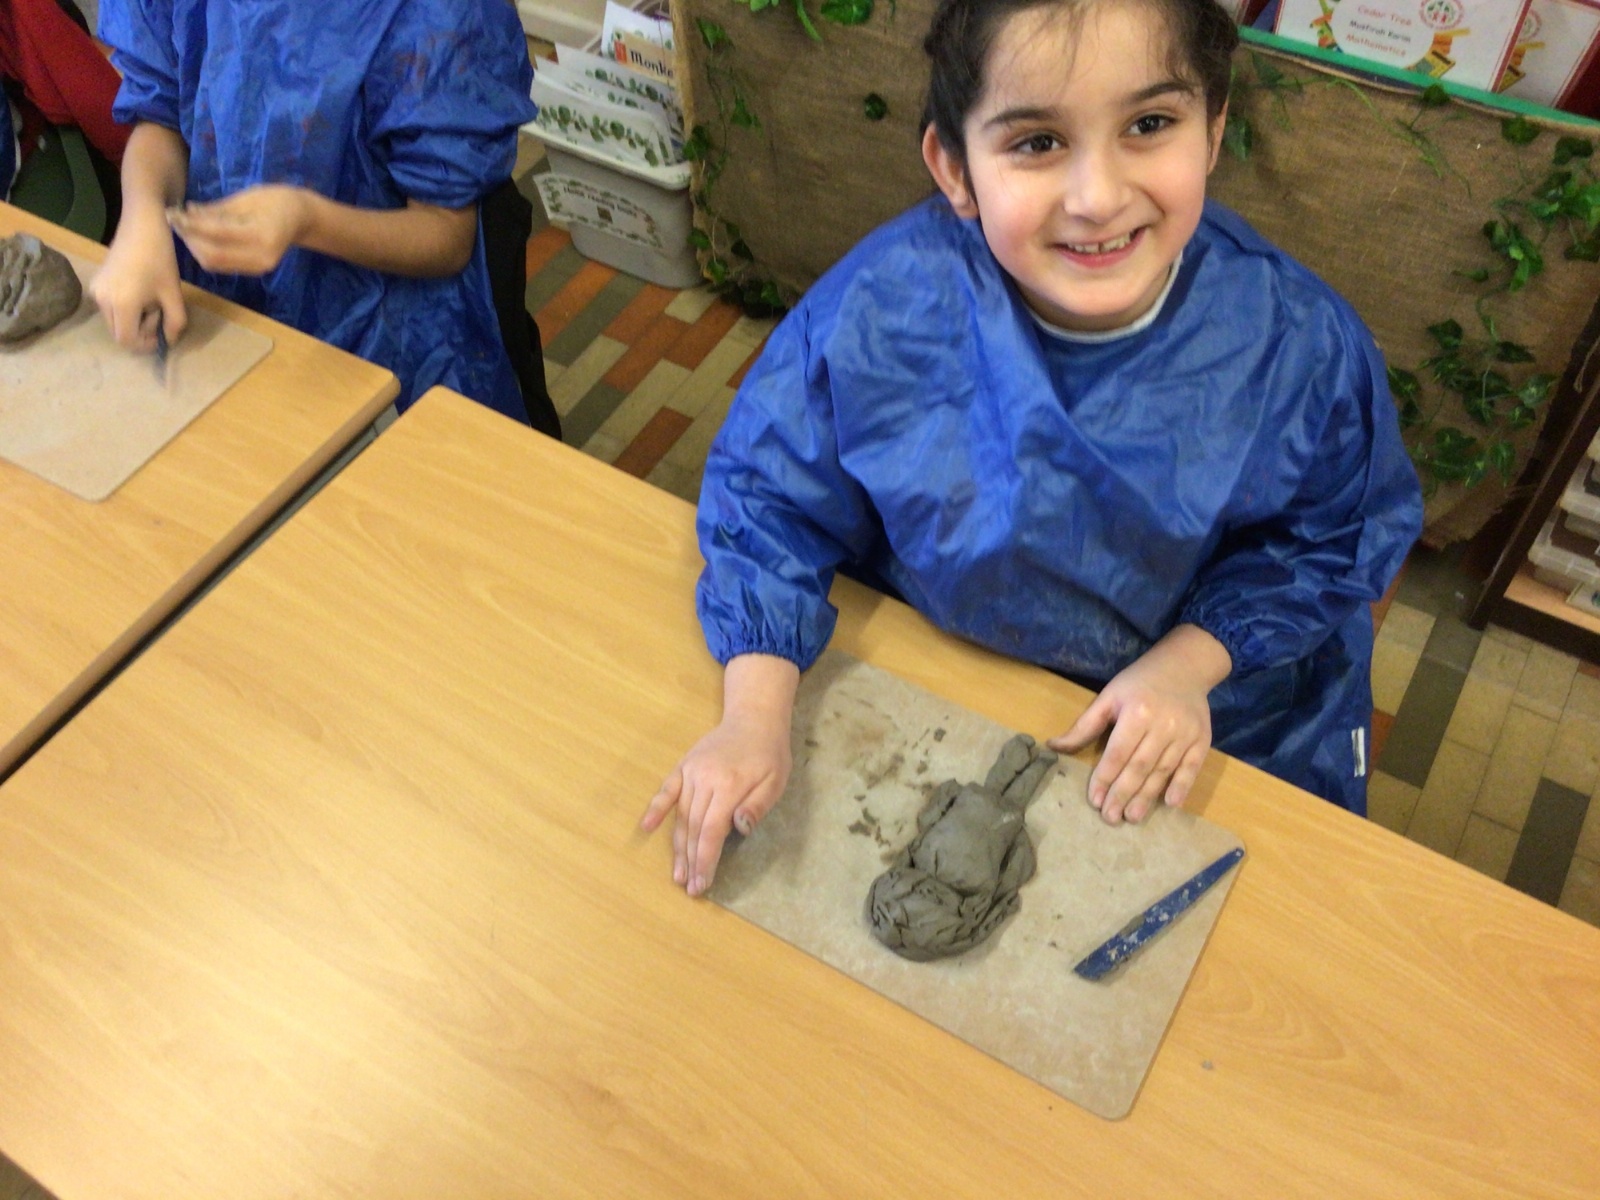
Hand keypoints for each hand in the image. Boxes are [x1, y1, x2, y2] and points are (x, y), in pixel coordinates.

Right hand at [89, 209, 186, 352]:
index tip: (161, 333)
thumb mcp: (173, 294)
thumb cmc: (160, 259)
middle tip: (158, 313)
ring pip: (114, 321)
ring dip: (133, 320)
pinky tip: (139, 292)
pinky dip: (125, 309)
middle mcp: (102, 300)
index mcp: (121, 304)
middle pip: (119, 333)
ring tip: (150, 300)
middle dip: (140, 331)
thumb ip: (175, 323)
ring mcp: (96, 291)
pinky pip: (109, 308)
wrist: (141, 227)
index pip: (127, 340)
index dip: (145, 344)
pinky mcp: (95, 284)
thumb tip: (168, 341)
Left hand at [167, 185, 311, 275]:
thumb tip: (185, 212)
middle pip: (212, 255)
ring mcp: (259, 267)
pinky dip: (206, 252)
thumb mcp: (244, 198)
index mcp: (261, 234)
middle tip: (175, 221)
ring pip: (214, 263)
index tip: (172, 213)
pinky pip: (222, 265)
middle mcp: (261, 256)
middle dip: (189, 239)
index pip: (216, 233)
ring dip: (195, 248)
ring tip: (184, 229)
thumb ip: (215, 209)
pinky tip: (198, 238)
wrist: (301, 217)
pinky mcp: (255, 270)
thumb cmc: (274, 199)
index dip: (190, 225)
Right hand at [640, 654, 798, 896]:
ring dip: (677, 846)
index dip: (705, 859)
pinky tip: (647, 827)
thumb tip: (738, 829)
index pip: (712, 830)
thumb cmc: (769, 755)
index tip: (703, 882)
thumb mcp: (776, 781)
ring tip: (678, 873)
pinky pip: (667, 789)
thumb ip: (757, 806)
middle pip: (694, 827)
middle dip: (692, 860)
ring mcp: (691, 772)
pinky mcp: (684, 766)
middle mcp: (705, 779)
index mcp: (730, 785)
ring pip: (681, 815)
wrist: (753, 718)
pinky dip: (656, 808)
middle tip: (690, 888)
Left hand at [1048, 625, 1229, 823]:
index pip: (1118, 753)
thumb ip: (1084, 725)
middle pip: (1140, 766)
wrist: (1184, 667)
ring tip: (1132, 816)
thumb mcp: (1109, 697)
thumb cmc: (1139, 682)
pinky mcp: (1203, 740)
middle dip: (1123, 793)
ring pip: (1163, 771)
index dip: (1105, 778)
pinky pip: (1192, 767)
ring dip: (1148, 797)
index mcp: (1137, 712)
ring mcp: (1185, 734)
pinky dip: (1182, 786)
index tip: (1095, 800)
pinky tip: (1170, 804)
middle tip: (1111, 817)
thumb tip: (1054, 746)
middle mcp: (1163, 725)